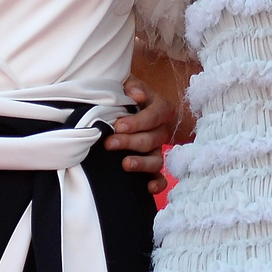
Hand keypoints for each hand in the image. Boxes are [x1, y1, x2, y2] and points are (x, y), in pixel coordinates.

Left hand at [107, 75, 172, 192]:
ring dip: (142, 163)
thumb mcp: (127, 84)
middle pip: (152, 139)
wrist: (121, 106)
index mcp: (160, 108)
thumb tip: (137, 95)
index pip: (154, 116)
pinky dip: (157, 183)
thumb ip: (132, 86)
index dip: (137, 122)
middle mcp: (162, 130)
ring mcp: (158, 149)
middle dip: (130, 142)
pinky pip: (160, 177)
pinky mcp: (152, 164)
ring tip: (125, 164)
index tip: (118, 125)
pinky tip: (147, 188)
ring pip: (157, 159)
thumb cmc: (124, 94)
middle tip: (109, 143)